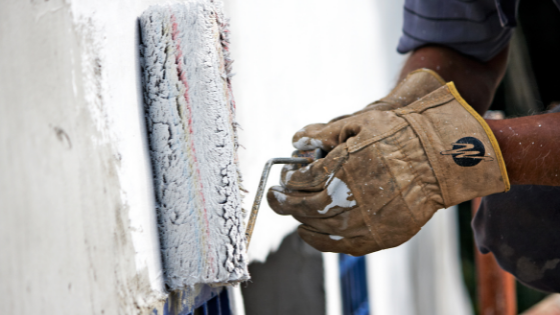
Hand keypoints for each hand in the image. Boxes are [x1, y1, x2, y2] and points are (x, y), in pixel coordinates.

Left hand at [267, 83, 508, 255]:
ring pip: (322, 228)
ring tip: (292, 214)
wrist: (441, 159)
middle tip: (276, 198)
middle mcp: (353, 196)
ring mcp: (368, 220)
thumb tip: (297, 142)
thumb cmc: (401, 135)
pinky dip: (321, 242)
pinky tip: (310, 233)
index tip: (285, 177)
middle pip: (307, 206)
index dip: (290, 178)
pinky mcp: (381, 236)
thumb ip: (326, 134)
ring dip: (301, 221)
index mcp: (345, 165)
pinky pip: (343, 245)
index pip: (304, 179)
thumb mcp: (361, 122)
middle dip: (285, 202)